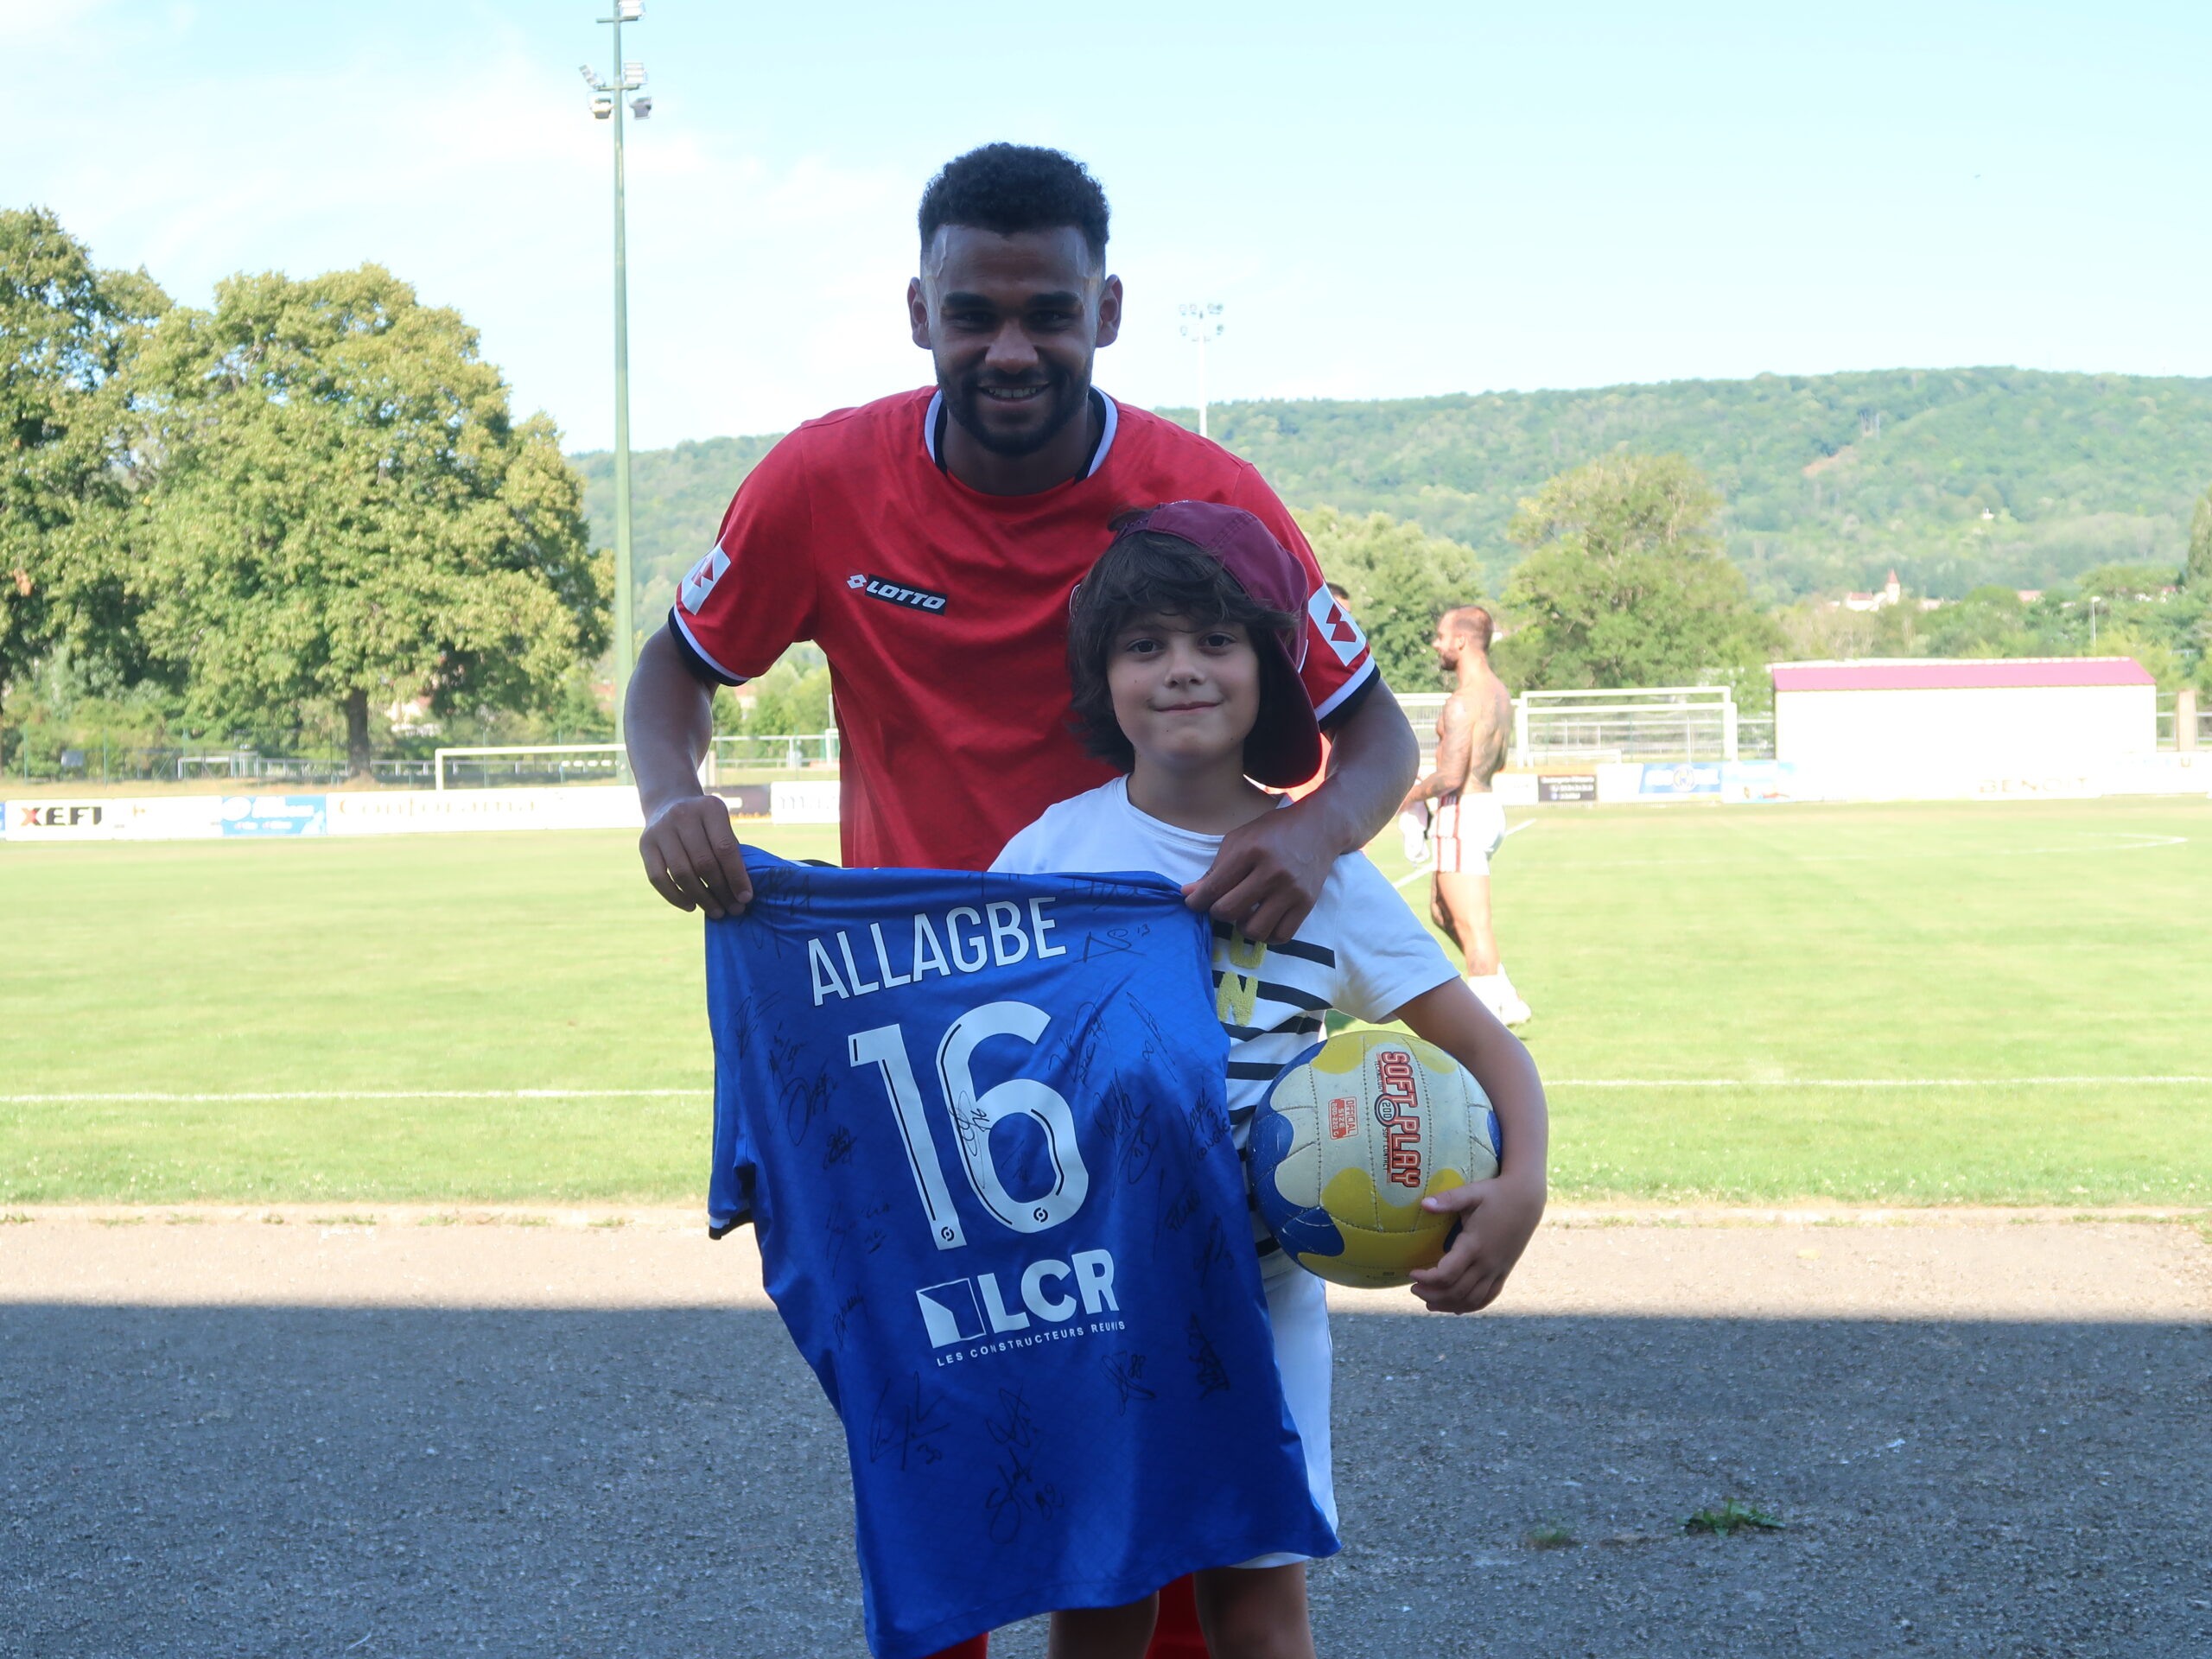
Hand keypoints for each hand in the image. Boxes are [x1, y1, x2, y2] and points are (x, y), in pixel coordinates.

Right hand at [638, 795, 751, 918]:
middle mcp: (683, 815)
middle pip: (703, 863)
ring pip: (681, 873)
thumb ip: (731, 853)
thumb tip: (741, 894)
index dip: (736, 877)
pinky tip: (691, 906)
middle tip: (733, 910)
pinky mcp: (645, 844)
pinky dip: (675, 897)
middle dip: (721, 891)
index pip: (725, 849)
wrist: (670, 802)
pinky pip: (658, 878)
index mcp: (709, 808)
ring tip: (716, 911)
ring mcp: (661, 829)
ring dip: (701, 898)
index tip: (745, 898)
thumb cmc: (705, 823)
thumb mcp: (721, 826)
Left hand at [1182, 801, 1333, 941]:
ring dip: (1242, 927)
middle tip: (1220, 905)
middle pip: (1229, 911)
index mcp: (1250, 851)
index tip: (1194, 903)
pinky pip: (1281, 936)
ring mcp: (1291, 890)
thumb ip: (1214, 869)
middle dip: (1217, 912)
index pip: (1214, 888)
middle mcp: (1272, 872)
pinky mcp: (1307, 904)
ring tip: (1243, 914)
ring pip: (1255, 930)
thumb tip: (1188, 894)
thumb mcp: (1238, 840)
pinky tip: (1262, 921)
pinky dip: (1267, 935)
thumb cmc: (1272, 832)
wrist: (1317, 828)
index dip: (1196, 901)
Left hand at [1407, 1172, 1545, 1313]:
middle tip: (1414, 1289)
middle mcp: (1487, 1262)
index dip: (1427, 1278)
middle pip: (1457, 1292)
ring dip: (1449, 1305)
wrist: (1527, 1200)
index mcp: (1475, 1245)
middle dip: (1432, 1294)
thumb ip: (1448, 1200)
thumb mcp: (1471, 1193)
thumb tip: (1423, 1203)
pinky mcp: (1504, 1271)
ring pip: (1472, 1300)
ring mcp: (1497, 1270)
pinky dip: (1471, 1306)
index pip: (1447, 1274)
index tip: (1412, 1273)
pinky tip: (1456, 1307)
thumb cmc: (1495, 1194)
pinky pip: (1488, 1297)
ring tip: (1428, 1302)